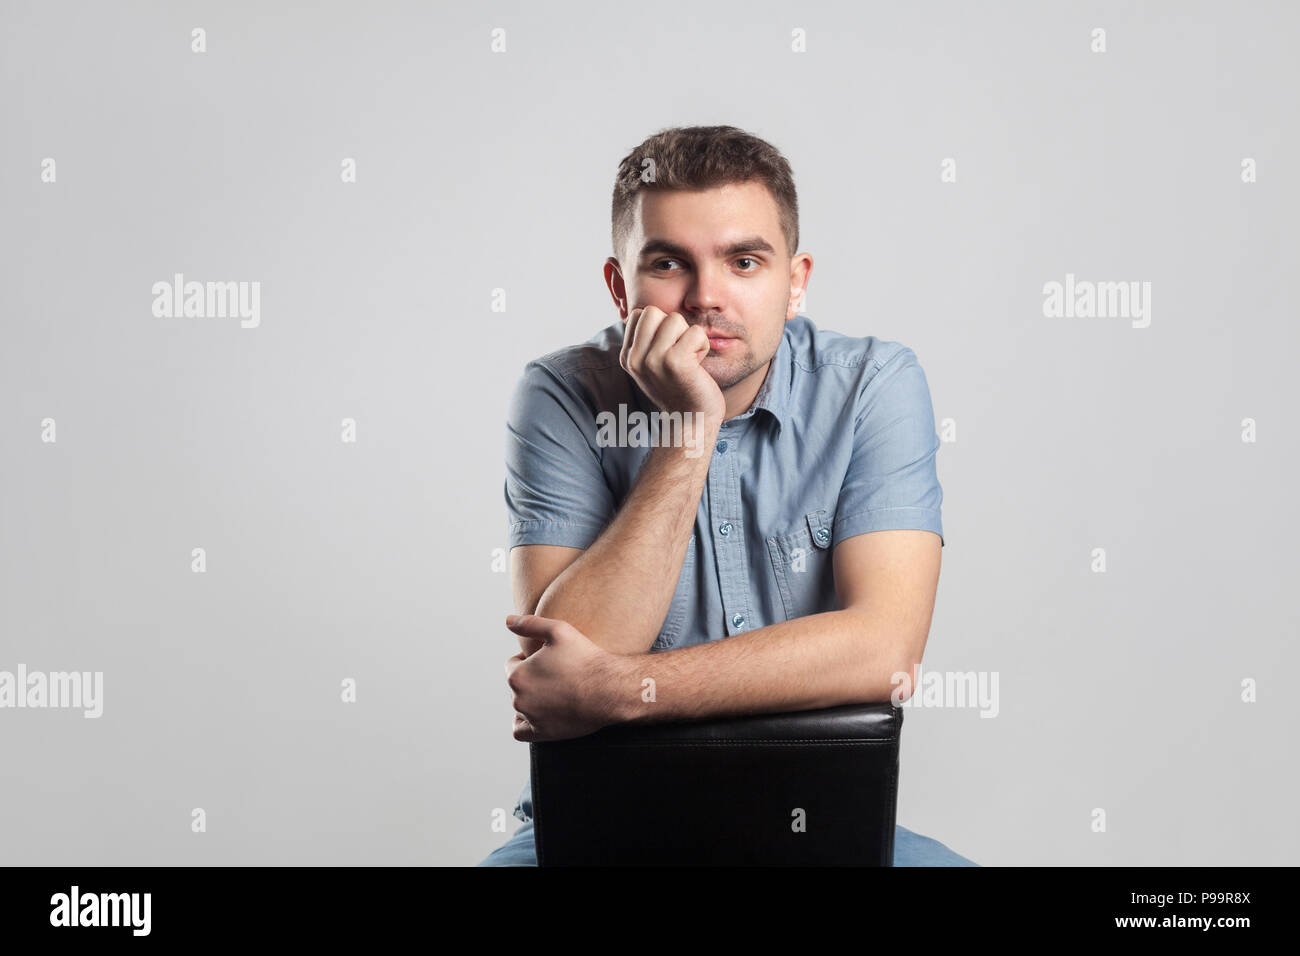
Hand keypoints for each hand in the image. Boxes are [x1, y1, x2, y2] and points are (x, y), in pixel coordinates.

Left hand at [503, 614, 632, 741]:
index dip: (529, 660)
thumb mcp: (558, 631)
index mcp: (517, 675)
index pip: (512, 665)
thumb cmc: (586, 659)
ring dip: (531, 699)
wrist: (609, 690)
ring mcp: (531, 718)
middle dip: (531, 679)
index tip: (548, 661)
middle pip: (517, 686)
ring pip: (520, 707)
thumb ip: (529, 624)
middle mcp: (519, 699)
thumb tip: (508, 620)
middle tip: (555, 675)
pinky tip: (540, 713)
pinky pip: (521, 731)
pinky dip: (526, 723)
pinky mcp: (542, 733)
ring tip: (553, 693)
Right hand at [618, 306, 724, 423]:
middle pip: (653, 311)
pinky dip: (702, 345)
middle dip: (672, 327)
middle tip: (679, 351)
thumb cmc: (678, 388)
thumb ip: (647, 340)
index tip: (667, 350)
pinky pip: (695, 332)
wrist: (692, 420)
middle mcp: (635, 358)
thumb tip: (650, 311)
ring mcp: (654, 360)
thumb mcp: (652, 364)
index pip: (639, 314)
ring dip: (689, 336)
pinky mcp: (675, 362)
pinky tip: (698, 365)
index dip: (659, 326)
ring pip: (675, 319)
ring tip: (689, 359)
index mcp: (627, 357)